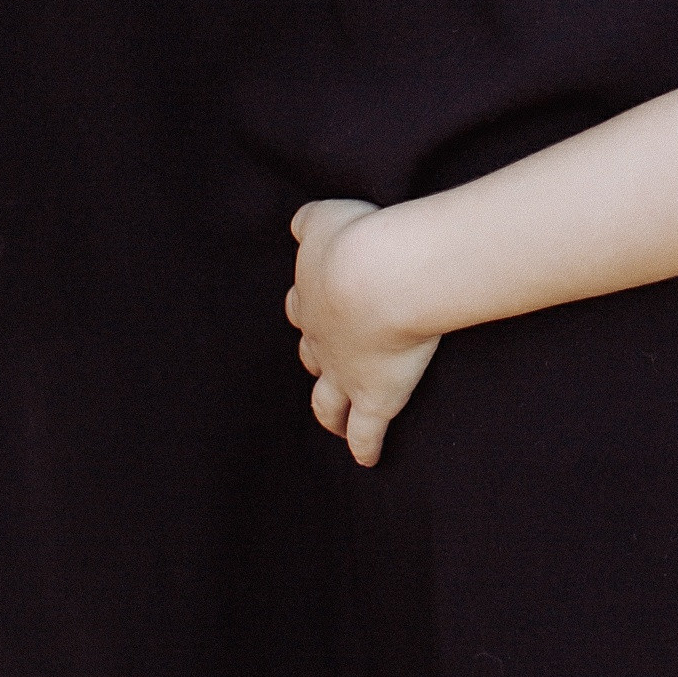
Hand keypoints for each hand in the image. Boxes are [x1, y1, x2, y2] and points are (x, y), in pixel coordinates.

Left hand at [287, 198, 440, 468]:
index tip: (317, 312)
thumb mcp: (325, 216)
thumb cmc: (356, 240)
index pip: (303, 307)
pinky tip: (368, 459)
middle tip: (323, 364)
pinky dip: (365, 446)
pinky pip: (366, 431)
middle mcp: (321, 341)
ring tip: (332, 421)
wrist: (379, 277)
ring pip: (327, 401)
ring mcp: (346, 374)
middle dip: (316, 360)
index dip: (311, 310)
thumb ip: (311, 221)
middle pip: (311, 356)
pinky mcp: (376, 397)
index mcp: (311, 297)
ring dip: (329, 412)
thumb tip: (299, 225)